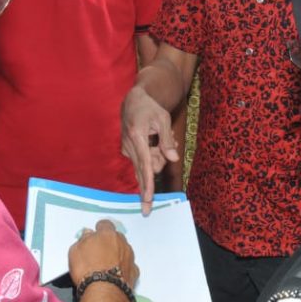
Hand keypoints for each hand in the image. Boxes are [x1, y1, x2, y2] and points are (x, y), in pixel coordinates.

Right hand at [68, 220, 137, 287]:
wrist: (104, 292)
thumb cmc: (88, 270)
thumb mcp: (75, 251)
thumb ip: (83, 240)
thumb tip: (87, 235)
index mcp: (107, 234)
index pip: (105, 224)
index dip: (100, 228)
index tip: (96, 232)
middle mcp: (121, 243)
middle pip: (117, 237)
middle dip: (110, 242)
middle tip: (100, 251)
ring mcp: (129, 257)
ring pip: (124, 251)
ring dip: (117, 255)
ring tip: (107, 266)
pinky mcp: (134, 272)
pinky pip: (129, 266)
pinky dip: (123, 268)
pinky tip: (116, 275)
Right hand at [121, 85, 177, 215]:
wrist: (133, 101)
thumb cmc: (150, 108)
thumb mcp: (163, 119)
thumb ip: (167, 140)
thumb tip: (173, 159)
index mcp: (137, 136)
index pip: (144, 164)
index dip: (147, 183)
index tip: (147, 200)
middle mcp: (129, 146)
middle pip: (143, 171)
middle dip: (160, 165)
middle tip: (170, 139)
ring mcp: (127, 149)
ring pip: (147, 165)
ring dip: (158, 156)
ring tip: (165, 137)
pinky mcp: (128, 151)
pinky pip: (144, 161)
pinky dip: (153, 155)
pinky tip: (157, 141)